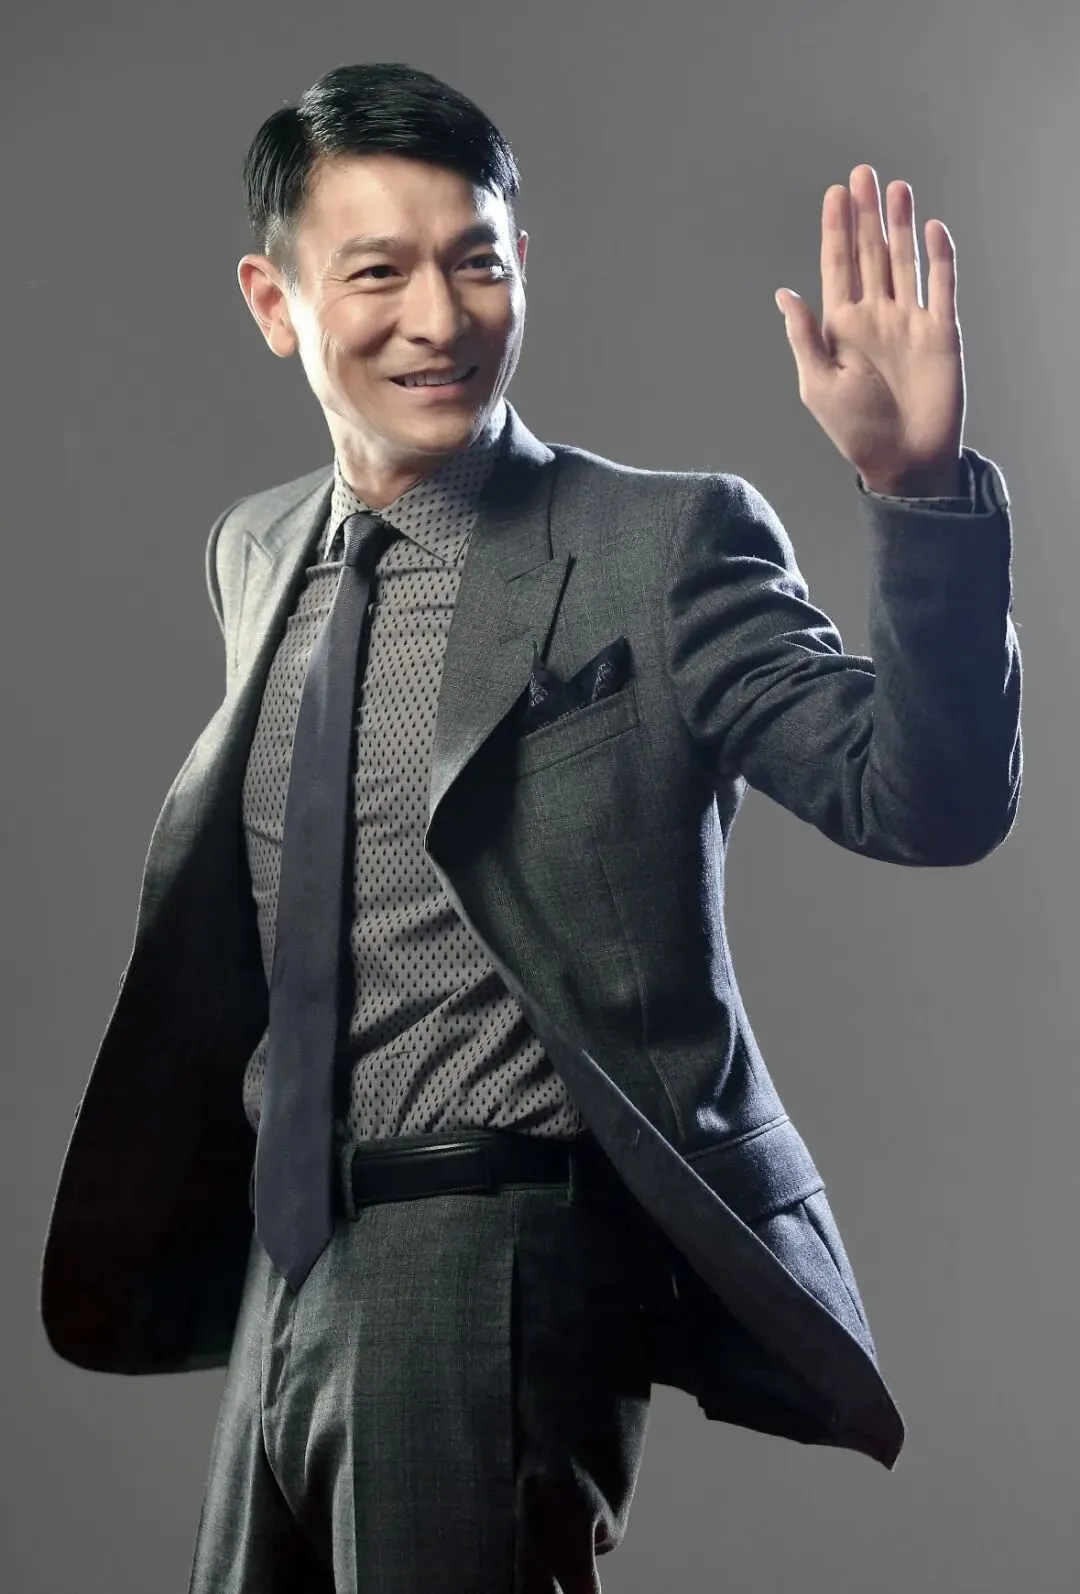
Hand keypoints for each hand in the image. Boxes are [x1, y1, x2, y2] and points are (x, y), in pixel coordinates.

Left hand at [775, 165, 965, 495]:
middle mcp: (876, 316)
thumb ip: (805, 337)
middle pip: (872, 253)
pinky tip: (932, 230)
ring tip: (896, 189)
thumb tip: (784, 294)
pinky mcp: (941, 332)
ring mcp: (910, 321)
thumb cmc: (856, 430)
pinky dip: (939, 259)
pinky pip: (941, 287)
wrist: (904, 461)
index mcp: (842, 326)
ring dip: (900, 226)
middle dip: (866, 215)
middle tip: (862, 174)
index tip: (835, 193)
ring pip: (905, 261)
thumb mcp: (818, 384)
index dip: (837, 230)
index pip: (839, 266)